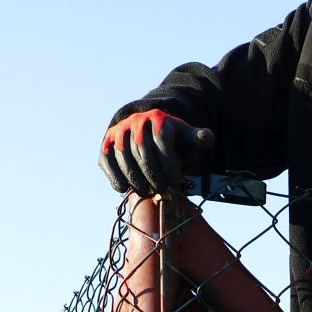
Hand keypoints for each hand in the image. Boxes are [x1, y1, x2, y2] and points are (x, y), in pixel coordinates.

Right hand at [99, 109, 214, 194]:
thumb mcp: (187, 139)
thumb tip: (206, 138)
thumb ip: (199, 139)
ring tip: (145, 192)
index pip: (162, 143)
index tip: (173, 186)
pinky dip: (114, 175)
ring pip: (124, 156)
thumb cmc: (171, 142)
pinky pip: (107, 160)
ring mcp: (118, 132)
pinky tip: (124, 188)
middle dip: (152, 175)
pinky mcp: (106, 144)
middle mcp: (136, 122)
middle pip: (143, 152)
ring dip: (135, 178)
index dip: (167, 168)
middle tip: (160, 191)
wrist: (146, 132)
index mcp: (158, 119)